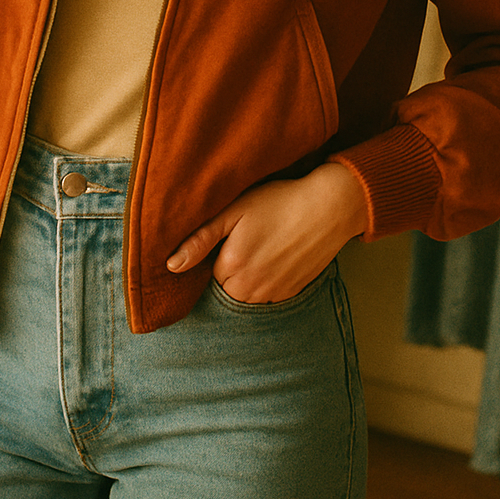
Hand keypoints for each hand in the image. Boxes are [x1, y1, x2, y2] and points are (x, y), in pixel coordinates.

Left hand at [166, 161, 368, 302]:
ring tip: (265, 246)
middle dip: (231, 268)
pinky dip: (269, 281)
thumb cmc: (279, 202)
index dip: (218, 252)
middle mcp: (250, 289)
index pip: (207, 272)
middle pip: (226, 287)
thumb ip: (200, 240)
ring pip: (247, 294)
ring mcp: (273, 294)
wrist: (329, 208)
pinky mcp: (292, 294)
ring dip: (249, 277)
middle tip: (249, 238)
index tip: (231, 234)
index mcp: (231, 267)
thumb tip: (171, 266)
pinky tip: (278, 256)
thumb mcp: (234, 211)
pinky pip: (269, 296)